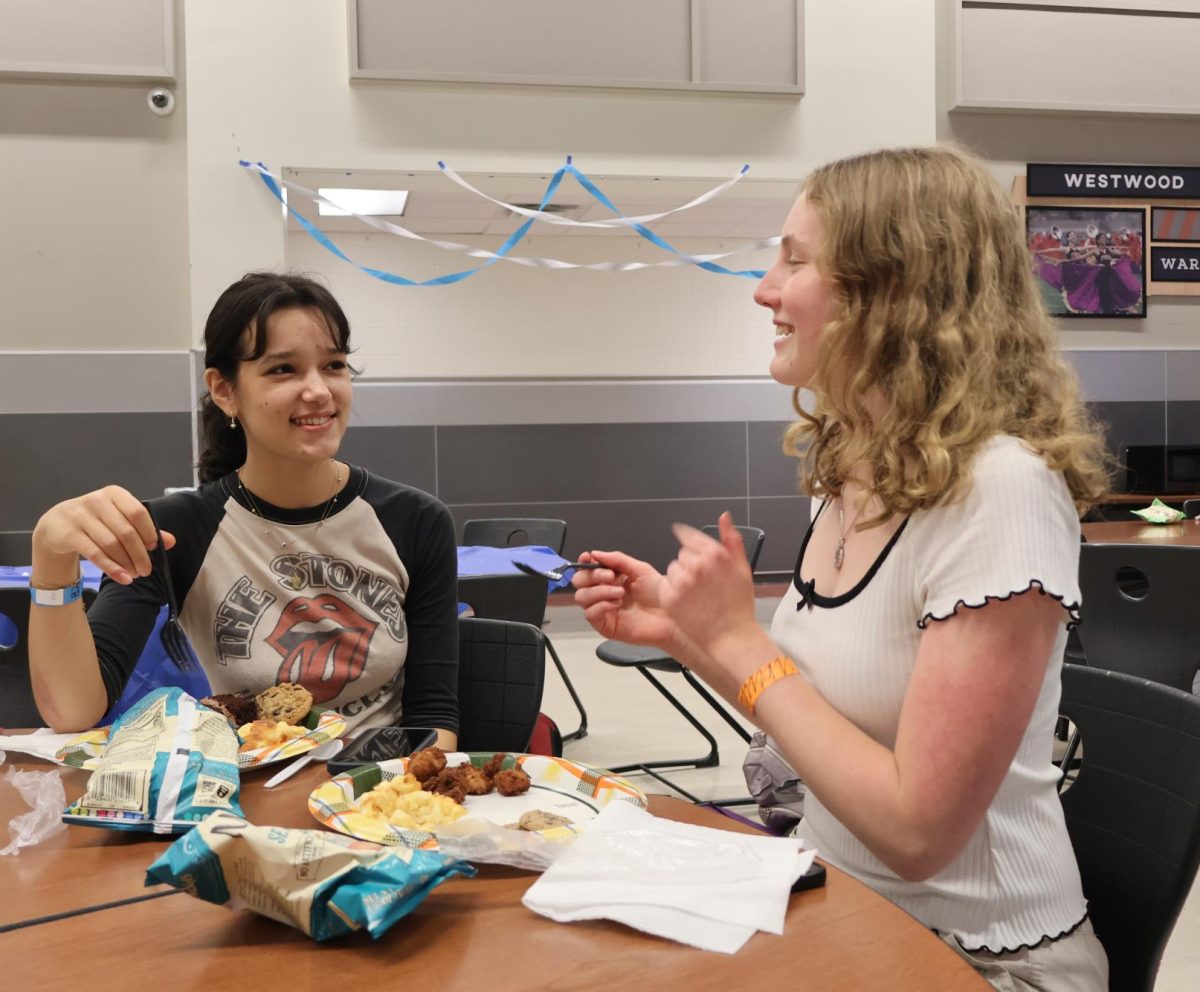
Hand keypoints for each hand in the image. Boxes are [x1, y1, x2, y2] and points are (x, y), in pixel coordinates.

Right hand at [32, 486, 175, 584]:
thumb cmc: (96, 520)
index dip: (149, 531)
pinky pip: (95, 554)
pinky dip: (112, 568)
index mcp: (114, 494)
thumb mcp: (119, 518)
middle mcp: (97, 501)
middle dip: (139, 554)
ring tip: (135, 574)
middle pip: (126, 531)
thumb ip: (144, 528)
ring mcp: (80, 516)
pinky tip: (123, 578)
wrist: (56, 524)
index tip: (154, 548)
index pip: (137, 512)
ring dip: (126, 563)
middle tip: (147, 570)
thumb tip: (171, 541)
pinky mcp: (69, 534)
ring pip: (111, 544)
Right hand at [571, 550, 678, 650]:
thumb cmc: (659, 596)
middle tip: (610, 577)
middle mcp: (604, 593)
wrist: (671, 617)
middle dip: (592, 576)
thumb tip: (596, 554)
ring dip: (599, 591)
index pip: (587, 568)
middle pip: (579, 581)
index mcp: (611, 578)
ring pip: (582, 597)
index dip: (584, 562)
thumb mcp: (640, 570)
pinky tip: (617, 604)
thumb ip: (617, 559)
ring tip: (620, 593)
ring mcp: (603, 609)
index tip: (588, 558)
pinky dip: (602, 606)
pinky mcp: (605, 625)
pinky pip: (590, 614)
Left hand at [660, 512, 759, 659]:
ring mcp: (682, 581)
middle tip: (703, 584)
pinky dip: (673, 591)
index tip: (688, 548)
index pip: (690, 537)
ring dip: (681, 577)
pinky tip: (688, 602)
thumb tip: (724, 517)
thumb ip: (732, 540)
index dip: (690, 543)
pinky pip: (666, 585)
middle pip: (683, 554)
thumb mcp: (742, 569)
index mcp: (716, 554)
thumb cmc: (739, 606)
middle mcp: (697, 564)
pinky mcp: (670, 597)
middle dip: (690, 564)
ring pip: (673, 568)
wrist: (732, 637)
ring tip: (696, 595)